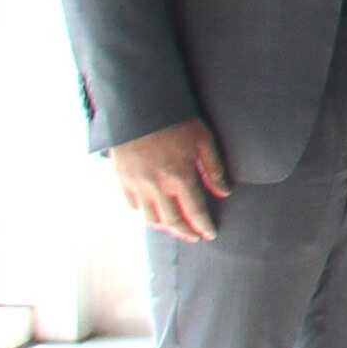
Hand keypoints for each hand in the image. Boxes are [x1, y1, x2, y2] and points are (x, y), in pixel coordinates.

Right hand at [110, 119, 228, 242]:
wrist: (137, 109)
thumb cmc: (175, 122)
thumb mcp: (203, 140)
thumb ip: (214, 169)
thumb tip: (224, 193)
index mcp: (180, 177)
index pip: (195, 211)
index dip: (204, 226)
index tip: (211, 234)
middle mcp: (157, 187)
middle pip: (172, 221)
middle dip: (185, 232)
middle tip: (195, 238)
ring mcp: (137, 185)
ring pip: (150, 218)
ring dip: (165, 228)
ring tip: (176, 229)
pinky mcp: (122, 180)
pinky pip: (133, 205)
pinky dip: (145, 214)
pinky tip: (154, 213)